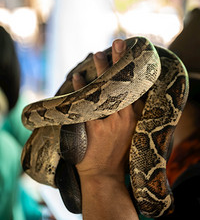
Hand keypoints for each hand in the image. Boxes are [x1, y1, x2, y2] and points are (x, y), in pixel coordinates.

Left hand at [72, 39, 141, 180]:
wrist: (105, 176)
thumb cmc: (118, 154)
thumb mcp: (131, 133)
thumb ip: (131, 115)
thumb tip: (129, 97)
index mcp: (135, 118)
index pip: (136, 88)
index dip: (133, 69)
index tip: (131, 52)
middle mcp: (125, 118)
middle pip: (123, 84)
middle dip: (120, 62)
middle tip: (117, 43)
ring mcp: (110, 123)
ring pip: (106, 91)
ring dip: (101, 71)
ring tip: (98, 54)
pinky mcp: (94, 130)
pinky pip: (86, 105)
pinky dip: (81, 90)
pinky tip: (77, 78)